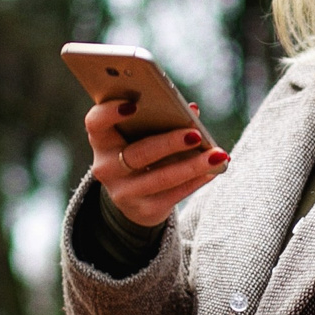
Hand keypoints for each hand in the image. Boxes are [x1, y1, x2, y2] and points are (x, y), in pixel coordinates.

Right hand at [86, 100, 228, 226]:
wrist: (134, 198)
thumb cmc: (141, 151)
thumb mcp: (141, 135)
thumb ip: (161, 118)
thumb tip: (192, 109)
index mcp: (102, 140)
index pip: (95, 123)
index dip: (109, 113)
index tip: (133, 105)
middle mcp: (106, 168)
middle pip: (138, 153)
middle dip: (169, 143)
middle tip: (196, 135)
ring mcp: (123, 192)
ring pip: (160, 178)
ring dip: (192, 166)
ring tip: (218, 156)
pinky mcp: (143, 210)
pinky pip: (173, 195)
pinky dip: (196, 181)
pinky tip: (214, 170)